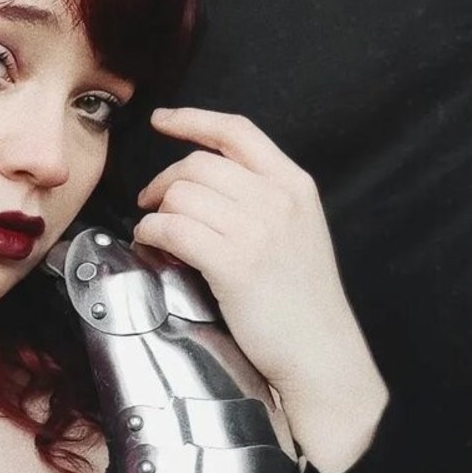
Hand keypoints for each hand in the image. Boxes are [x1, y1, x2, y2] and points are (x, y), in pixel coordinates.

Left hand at [133, 107, 387, 472]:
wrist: (320, 353)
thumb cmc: (300, 300)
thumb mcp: (295, 231)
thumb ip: (260, 198)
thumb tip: (201, 182)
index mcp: (295, 185)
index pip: (237, 131)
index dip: (192, 120)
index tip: (161, 120)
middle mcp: (278, 199)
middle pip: (198, 164)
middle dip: (164, 181)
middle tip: (152, 204)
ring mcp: (258, 230)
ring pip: (180, 195)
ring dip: (156, 212)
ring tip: (157, 233)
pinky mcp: (234, 263)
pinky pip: (173, 227)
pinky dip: (151, 232)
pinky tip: (152, 244)